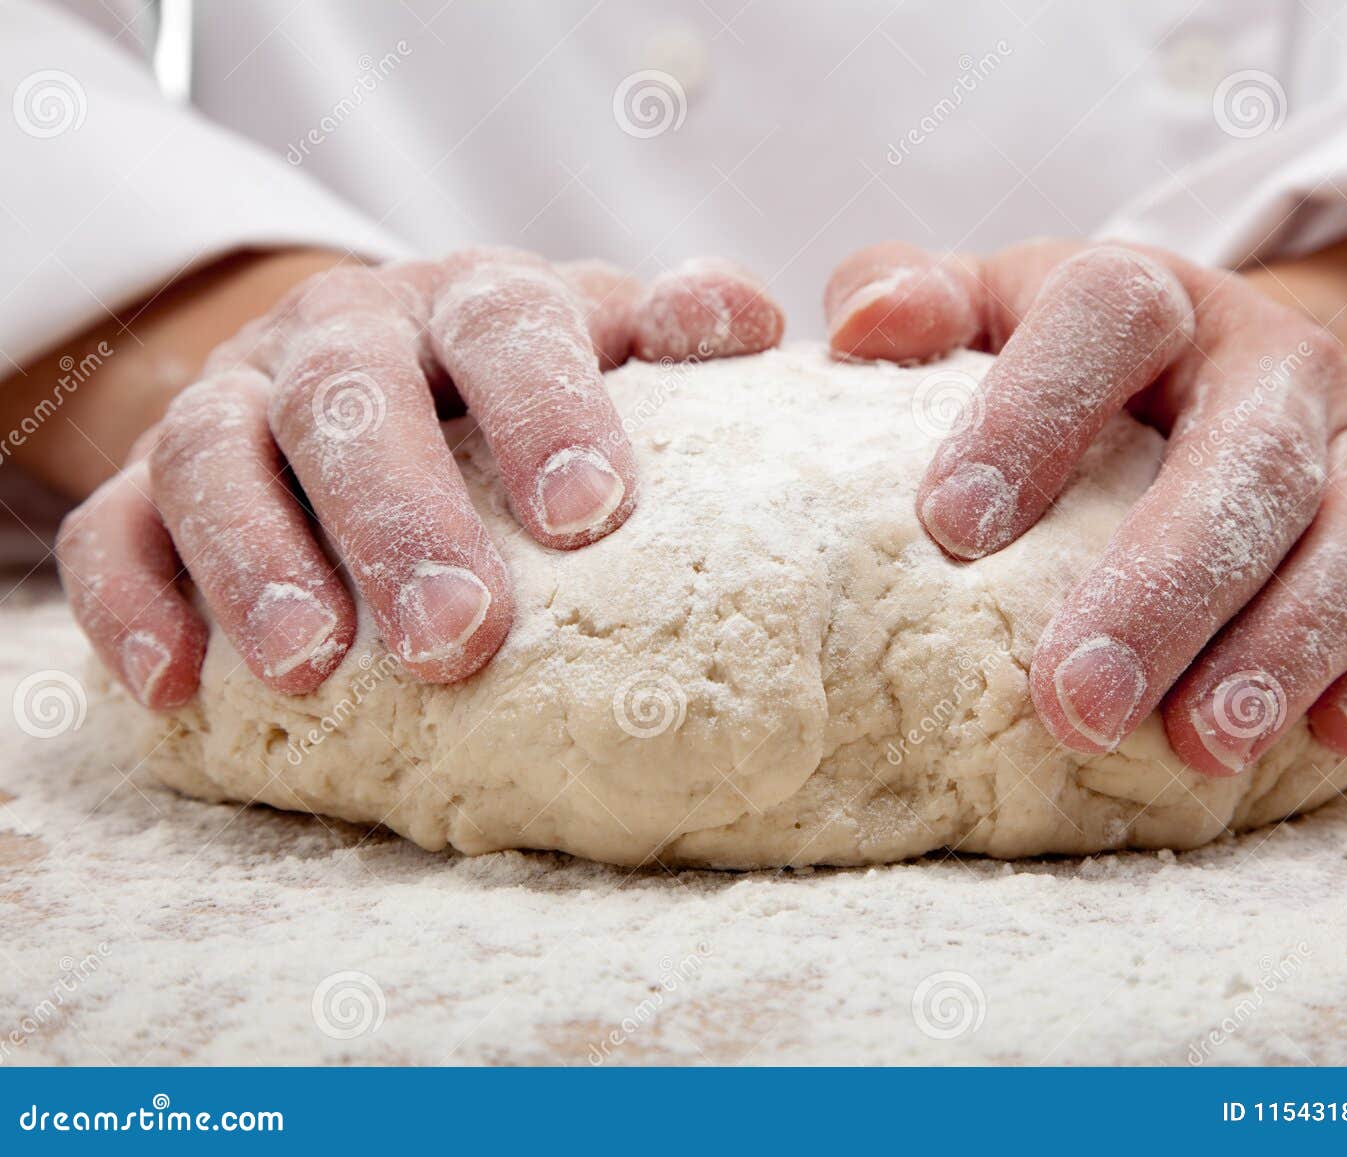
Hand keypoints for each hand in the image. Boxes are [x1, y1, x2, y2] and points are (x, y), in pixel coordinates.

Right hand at [58, 248, 782, 707]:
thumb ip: (674, 332)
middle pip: (350, 398)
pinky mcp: (148, 480)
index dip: (546, 410)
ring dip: (259, 561)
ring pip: (216, 455)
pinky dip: (132, 601)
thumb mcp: (599, 341)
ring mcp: (237, 401)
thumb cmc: (512, 379)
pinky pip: (116, 526)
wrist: (362, 363)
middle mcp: (345, 339)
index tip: (591, 514)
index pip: (505, 328)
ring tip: (311, 670)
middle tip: (458, 638)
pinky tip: (175, 684)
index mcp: (470, 303)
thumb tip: (754, 323)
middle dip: (400, 517)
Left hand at [826, 239, 1346, 774]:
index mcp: (1157, 299)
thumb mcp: (991, 320)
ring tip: (1198, 747)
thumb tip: (867, 325)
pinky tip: (1328, 738)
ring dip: (1286, 645)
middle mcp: (1278, 362)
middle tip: (1075, 703)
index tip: (951, 527)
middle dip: (1164, 586)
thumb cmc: (1078, 374)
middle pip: (1249, 456)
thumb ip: (915, 299)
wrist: (1243, 380)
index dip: (1032, 410)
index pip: (1109, 312)